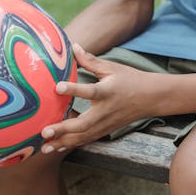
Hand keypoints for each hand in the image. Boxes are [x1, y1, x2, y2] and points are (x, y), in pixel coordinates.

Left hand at [40, 45, 157, 152]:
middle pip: (83, 124)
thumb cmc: (130, 79)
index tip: (57, 87)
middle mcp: (105, 111)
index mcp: (107, 91)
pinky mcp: (105, 130)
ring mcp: (105, 124)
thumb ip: (90, 60)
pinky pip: (86, 139)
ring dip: (63, 142)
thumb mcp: (112, 67)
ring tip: (44, 147)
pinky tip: (56, 147)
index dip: (73, 89)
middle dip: (63, 129)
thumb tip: (73, 46)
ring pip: (83, 136)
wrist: (150, 98)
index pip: (89, 91)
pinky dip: (71, 144)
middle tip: (45, 131)